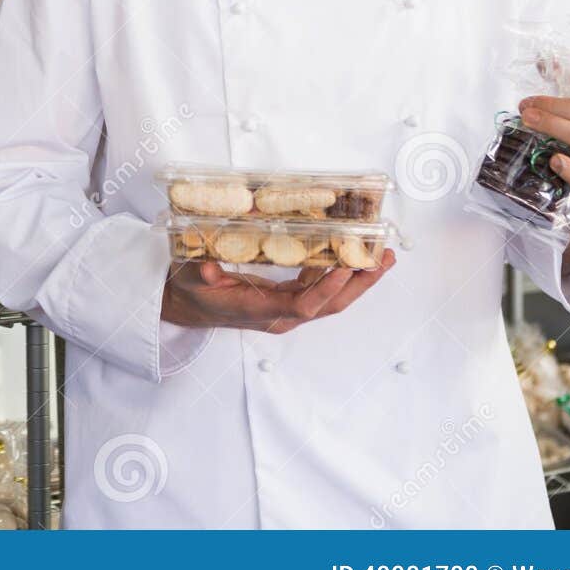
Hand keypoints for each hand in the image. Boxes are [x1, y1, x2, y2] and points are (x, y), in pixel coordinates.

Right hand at [161, 251, 396, 333]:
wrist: (185, 306)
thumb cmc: (189, 290)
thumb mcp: (188, 277)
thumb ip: (199, 273)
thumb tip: (208, 268)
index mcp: (259, 311)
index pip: (303, 306)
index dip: (327, 289)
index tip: (346, 266)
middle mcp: (279, 315)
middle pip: (328, 305)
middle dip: (359, 284)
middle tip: (384, 260)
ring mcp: (285, 310)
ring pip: (329, 298)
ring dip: (356, 278)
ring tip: (380, 256)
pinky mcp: (285, 300)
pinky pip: (318, 289)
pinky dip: (337, 272)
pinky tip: (349, 253)